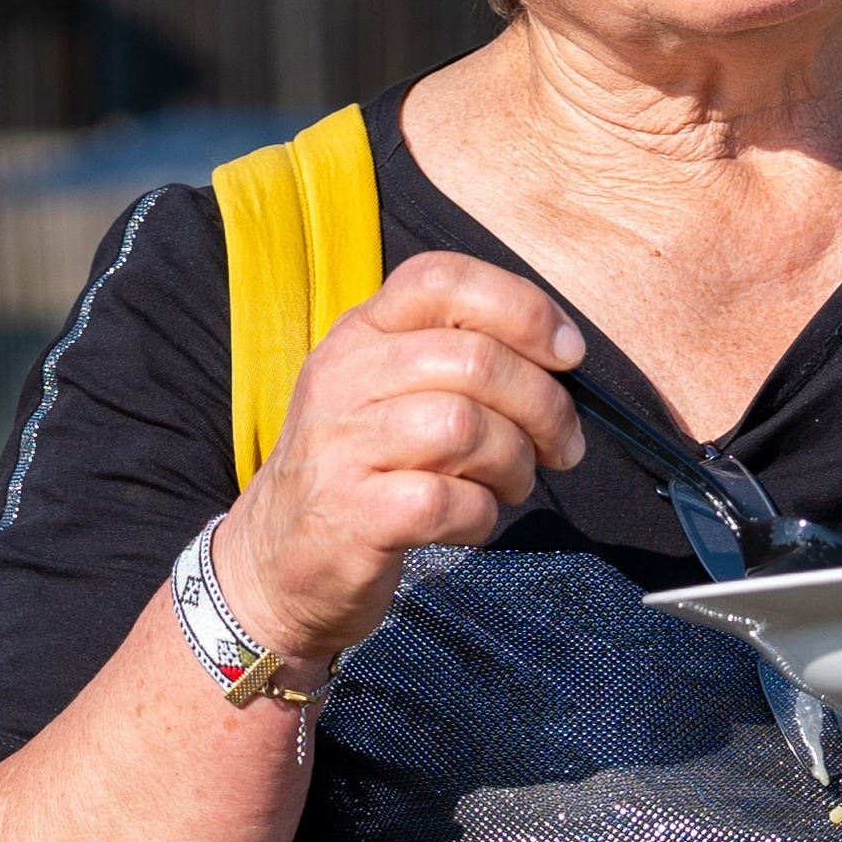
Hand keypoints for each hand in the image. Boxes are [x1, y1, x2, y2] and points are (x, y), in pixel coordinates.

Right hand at [212, 252, 585, 665]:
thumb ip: (457, 361)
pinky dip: (482, 514)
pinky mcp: (352, 515)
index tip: (567, 354)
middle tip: (560, 446)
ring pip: (466, 427)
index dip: (524, 308)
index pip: (443, 279)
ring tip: (511, 484)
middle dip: (545, 406)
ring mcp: (342, 446)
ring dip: (515, 462)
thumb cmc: (358, 471)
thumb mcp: (386, 392)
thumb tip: (561, 360)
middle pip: (475, 360)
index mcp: (361, 333)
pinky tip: (472, 521)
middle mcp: (344, 378)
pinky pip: (448, 500)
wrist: (274, 562)